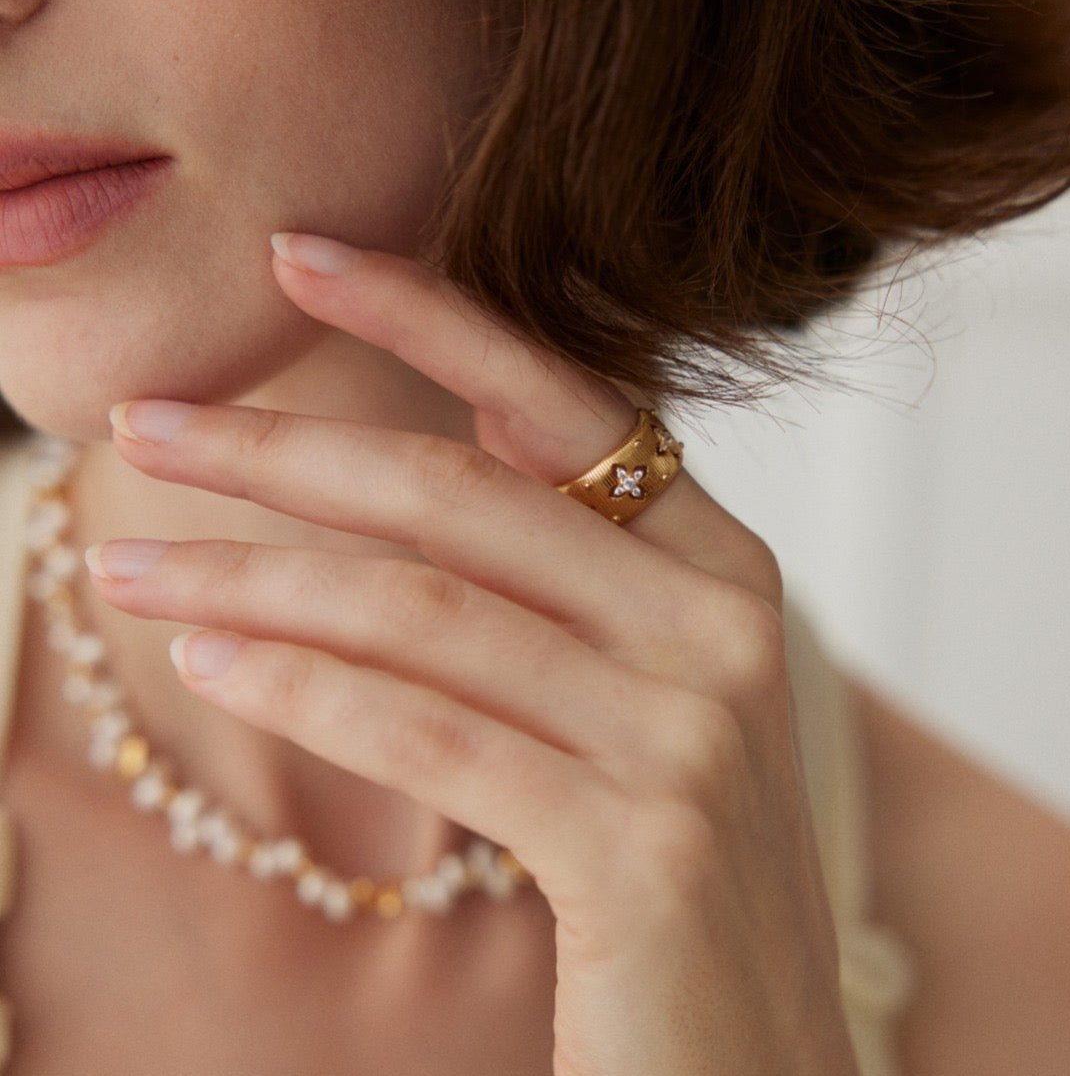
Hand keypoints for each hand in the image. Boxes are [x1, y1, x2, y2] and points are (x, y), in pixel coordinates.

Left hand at [88, 233, 859, 1074]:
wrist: (755, 1059)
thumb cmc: (669, 858)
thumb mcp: (633, 685)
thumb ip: (560, 571)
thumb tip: (443, 446)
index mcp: (720, 567)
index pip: (559, 401)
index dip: (429, 316)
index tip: (300, 259)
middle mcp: (720, 627)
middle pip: (463, 497)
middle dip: (284, 452)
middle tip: (146, 423)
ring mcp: (691, 733)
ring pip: (424, 613)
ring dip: (252, 582)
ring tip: (128, 566)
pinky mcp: (643, 847)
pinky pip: (432, 736)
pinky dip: (306, 692)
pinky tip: (210, 667)